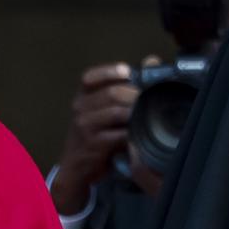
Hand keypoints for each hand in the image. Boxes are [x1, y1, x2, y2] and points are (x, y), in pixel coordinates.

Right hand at [50, 61, 142, 214]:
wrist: (75, 167)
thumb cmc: (95, 135)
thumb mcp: (103, 111)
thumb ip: (125, 87)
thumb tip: (153, 60)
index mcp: (82, 97)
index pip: (89, 77)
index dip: (109, 72)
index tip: (127, 72)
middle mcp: (80, 108)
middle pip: (111, 93)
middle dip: (135, 95)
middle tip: (152, 100)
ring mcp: (85, 127)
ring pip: (116, 113)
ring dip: (137, 114)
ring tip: (150, 116)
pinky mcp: (93, 144)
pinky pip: (119, 135)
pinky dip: (133, 134)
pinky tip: (141, 135)